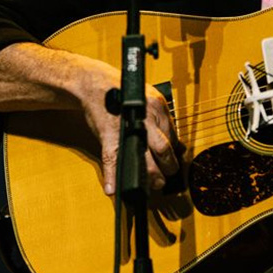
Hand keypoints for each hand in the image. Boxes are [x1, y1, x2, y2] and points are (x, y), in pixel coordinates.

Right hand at [74, 58, 179, 196]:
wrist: (95, 84)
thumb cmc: (122, 92)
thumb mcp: (149, 99)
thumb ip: (162, 121)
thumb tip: (177, 145)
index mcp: (157, 108)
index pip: (173, 137)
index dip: (174, 154)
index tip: (172, 162)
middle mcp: (145, 118)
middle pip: (163, 150)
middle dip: (168, 169)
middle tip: (166, 178)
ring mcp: (126, 129)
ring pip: (144, 160)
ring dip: (150, 178)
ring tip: (152, 184)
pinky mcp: (108, 137)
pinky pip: (112, 160)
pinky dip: (112, 177)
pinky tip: (113, 189)